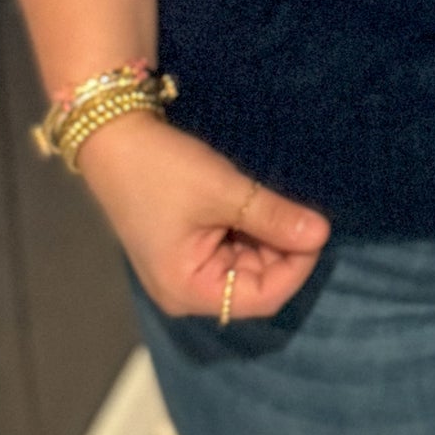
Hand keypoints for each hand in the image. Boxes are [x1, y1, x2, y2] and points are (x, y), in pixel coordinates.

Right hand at [74, 110, 330, 321]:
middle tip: (302, 210)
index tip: (318, 230)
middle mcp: (184, 292)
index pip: (263, 297)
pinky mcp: (184, 250)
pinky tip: (254, 204)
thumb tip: (322, 234)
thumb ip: (274, 217)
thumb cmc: (162, 169)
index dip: (297, 267)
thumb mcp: (224, 191)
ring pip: (245, 266)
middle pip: (254, 284)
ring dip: (267, 238)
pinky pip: (229, 251)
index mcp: (187, 290)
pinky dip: (248, 230)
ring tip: (275, 202)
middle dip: (283, 251)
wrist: (112, 137)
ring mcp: (182, 272)